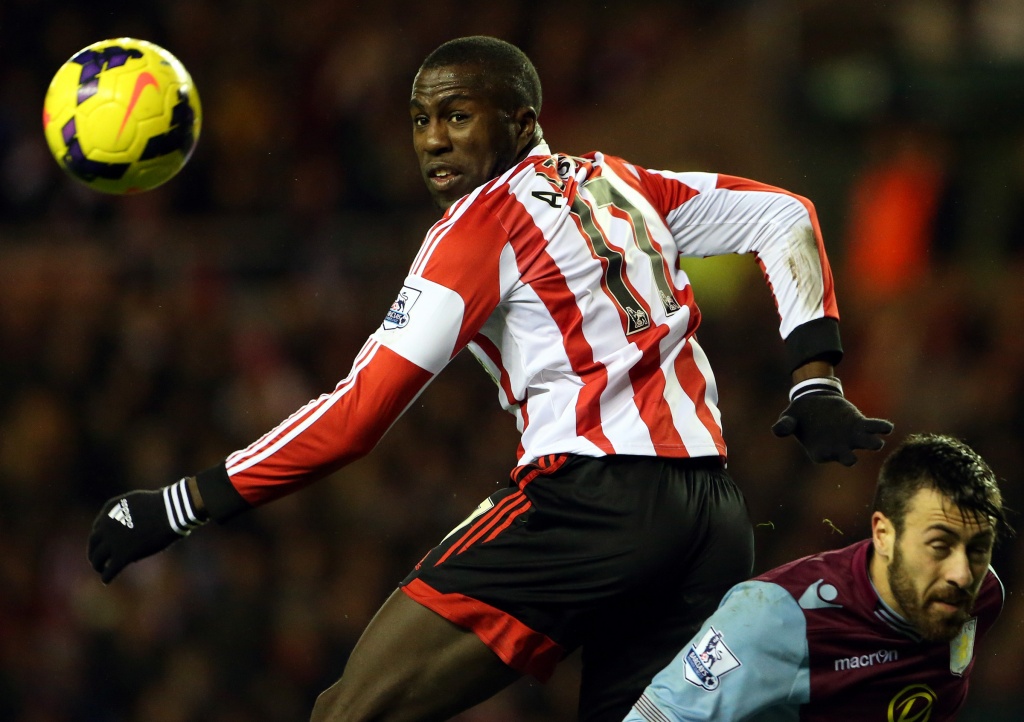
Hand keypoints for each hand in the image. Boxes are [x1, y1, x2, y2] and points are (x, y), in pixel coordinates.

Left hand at [87, 478, 204, 582]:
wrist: (172, 512)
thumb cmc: (165, 504)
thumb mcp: (141, 504)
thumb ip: (132, 513)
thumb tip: (136, 524)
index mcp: (110, 510)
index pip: (98, 528)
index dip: (100, 539)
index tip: (103, 545)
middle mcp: (106, 525)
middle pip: (94, 544)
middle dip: (94, 553)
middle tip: (97, 560)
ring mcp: (113, 541)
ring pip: (97, 559)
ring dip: (98, 565)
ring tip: (101, 570)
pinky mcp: (122, 556)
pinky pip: (109, 570)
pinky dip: (107, 577)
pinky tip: (107, 581)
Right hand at [772, 379, 892, 465]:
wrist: (813, 401)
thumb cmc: (799, 415)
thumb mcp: (788, 418)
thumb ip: (784, 425)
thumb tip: (778, 430)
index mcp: (820, 452)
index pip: (825, 457)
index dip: (826, 455)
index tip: (823, 451)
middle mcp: (838, 449)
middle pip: (848, 458)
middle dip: (850, 458)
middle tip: (852, 457)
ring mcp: (851, 437)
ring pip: (865, 444)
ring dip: (872, 443)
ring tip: (876, 441)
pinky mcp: (859, 424)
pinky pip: (873, 427)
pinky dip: (881, 428)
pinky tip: (887, 427)